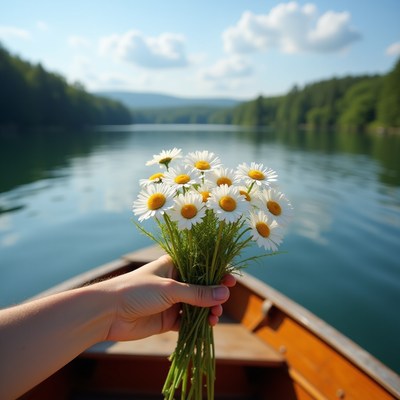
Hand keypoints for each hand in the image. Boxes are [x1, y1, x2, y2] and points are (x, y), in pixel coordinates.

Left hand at [104, 255, 235, 340]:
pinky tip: (207, 325)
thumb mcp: (170, 289)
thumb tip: (225, 293)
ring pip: (197, 305)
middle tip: (223, 302)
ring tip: (215, 316)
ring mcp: (172, 301)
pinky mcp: (168, 319)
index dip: (217, 273)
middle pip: (202, 288)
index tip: (231, 280)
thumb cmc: (137, 290)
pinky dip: (198, 323)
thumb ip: (198, 293)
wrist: (109, 313)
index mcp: (175, 265)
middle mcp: (175, 282)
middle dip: (215, 295)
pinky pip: (188, 321)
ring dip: (208, 310)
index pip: (201, 267)